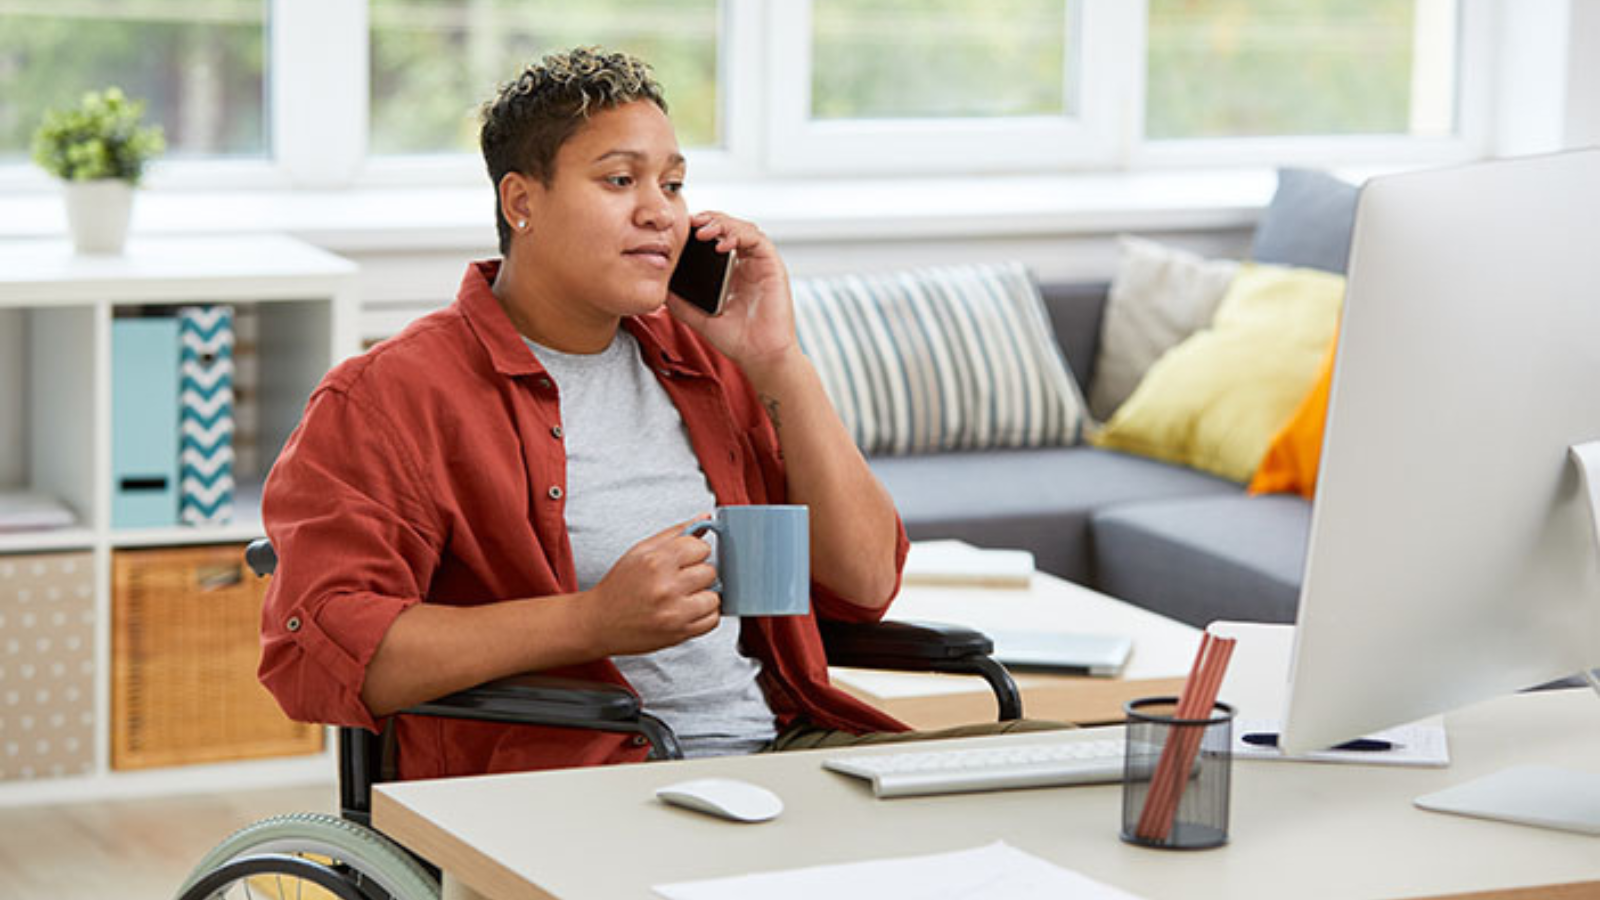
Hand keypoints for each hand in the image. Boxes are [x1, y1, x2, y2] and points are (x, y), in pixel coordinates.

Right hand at [579, 517, 720, 656]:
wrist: (600, 622)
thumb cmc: (619, 586)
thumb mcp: (640, 551)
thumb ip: (675, 533)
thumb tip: (706, 519)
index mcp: (656, 562)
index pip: (701, 548)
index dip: (695, 553)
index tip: (685, 559)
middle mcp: (667, 587)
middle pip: (710, 572)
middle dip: (699, 574)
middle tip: (681, 579)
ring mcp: (674, 613)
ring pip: (715, 597)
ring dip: (704, 596)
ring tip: (684, 596)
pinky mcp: (679, 633)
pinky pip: (712, 620)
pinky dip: (704, 615)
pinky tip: (687, 610)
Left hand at [666, 211, 799, 374]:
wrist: (760, 356)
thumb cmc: (737, 339)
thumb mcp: (698, 317)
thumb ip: (680, 301)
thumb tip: (658, 287)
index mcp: (731, 271)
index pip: (716, 238)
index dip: (700, 228)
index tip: (681, 229)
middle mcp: (747, 263)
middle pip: (729, 227)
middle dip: (709, 220)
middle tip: (691, 223)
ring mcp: (760, 263)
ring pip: (743, 228)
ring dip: (723, 224)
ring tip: (703, 231)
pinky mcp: (772, 266)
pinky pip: (757, 240)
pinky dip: (739, 235)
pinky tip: (722, 245)